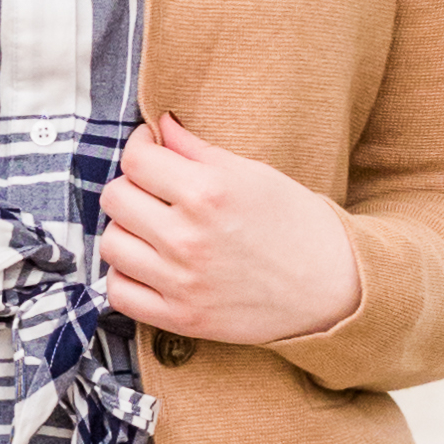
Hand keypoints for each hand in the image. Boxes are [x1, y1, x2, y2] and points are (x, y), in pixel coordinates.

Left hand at [97, 113, 363, 350]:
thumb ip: (198, 149)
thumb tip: (159, 125)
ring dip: (126, 230)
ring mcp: (182, 281)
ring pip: (110, 243)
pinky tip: (147, 265)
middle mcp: (189, 236)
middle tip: (153, 191)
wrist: (332, 288)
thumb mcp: (253, 174)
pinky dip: (125, 276)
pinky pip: (119, 293)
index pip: (136, 160)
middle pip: (115, 198)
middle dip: (131, 187)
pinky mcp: (182, 318)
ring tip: (151, 229)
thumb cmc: (296, 224)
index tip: (151, 152)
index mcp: (209, 192)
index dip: (140, 149)